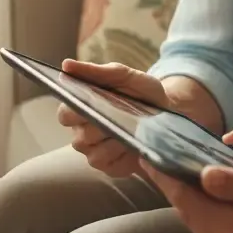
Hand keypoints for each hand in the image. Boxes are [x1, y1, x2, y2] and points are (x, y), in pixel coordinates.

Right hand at [56, 58, 170, 177]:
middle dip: (99, 126)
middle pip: (79, 136)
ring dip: (114, 139)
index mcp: (81, 108)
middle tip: (118, 115)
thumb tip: (66, 65)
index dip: (74, 111)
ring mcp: (94, 151)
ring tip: (132, 127)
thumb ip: (95, 71)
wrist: (167, 112)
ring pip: (93, 151)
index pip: (65, 114)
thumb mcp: (123, 75)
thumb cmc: (141, 92)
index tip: (91, 104)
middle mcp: (83, 132)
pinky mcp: (109, 167)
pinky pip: (108, 164)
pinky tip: (134, 143)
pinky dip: (122, 153)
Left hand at [142, 161, 232, 232]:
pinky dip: (197, 201)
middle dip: (168, 183)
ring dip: (181, 191)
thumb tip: (204, 176)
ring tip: (168, 165)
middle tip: (151, 158)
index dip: (166, 177)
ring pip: (195, 216)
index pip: (189, 200)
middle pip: (187, 209)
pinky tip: (197, 183)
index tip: (147, 157)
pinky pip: (207, 220)